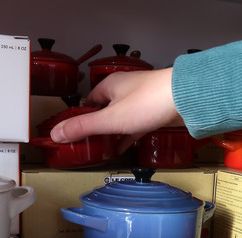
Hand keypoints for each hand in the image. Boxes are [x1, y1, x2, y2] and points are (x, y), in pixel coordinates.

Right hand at [49, 68, 182, 153]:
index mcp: (109, 86)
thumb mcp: (110, 119)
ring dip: (112, 132)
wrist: (186, 98)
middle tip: (87, 143)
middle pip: (104, 110)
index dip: (80, 117)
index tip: (72, 132)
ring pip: (120, 118)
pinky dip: (128, 136)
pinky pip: (136, 125)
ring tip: (102, 148)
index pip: (88, 102)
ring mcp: (141, 101)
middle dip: (96, 126)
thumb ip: (83, 127)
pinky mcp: (154, 112)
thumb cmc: (149, 102)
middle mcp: (124, 90)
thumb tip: (56, 133)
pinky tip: (123, 148)